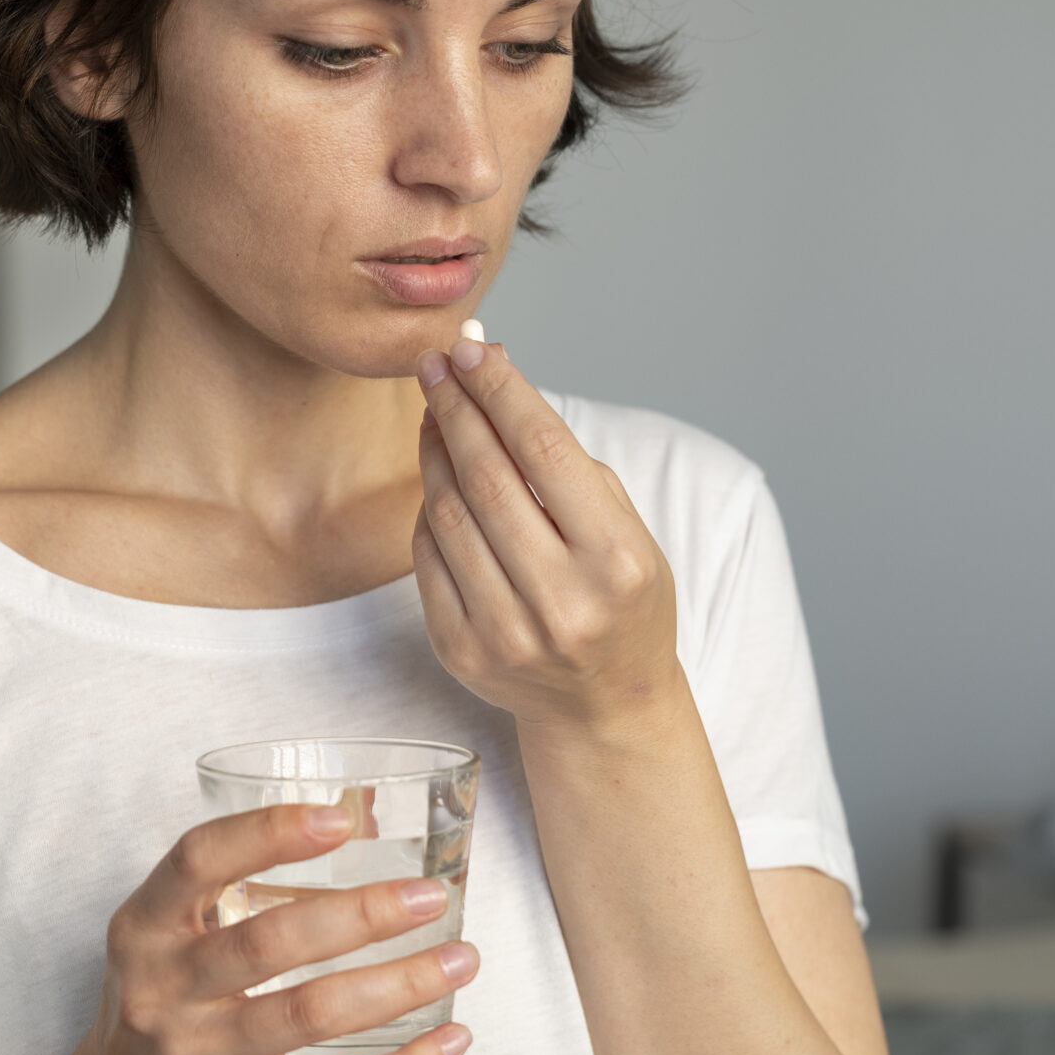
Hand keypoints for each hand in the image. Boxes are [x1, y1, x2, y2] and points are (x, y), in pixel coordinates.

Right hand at [57, 802, 474, 1054]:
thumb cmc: (159, 1015)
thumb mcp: (160, 945)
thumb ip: (225, 897)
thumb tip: (350, 831)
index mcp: (144, 929)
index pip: (198, 860)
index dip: (268, 833)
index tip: (340, 818)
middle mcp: (163, 988)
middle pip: (272, 940)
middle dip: (363, 913)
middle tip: (430, 898)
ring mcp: (196, 1054)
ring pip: (312, 1011)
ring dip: (399, 983)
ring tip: (460, 961)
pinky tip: (449, 1041)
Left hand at [410, 339, 679, 729]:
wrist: (605, 706)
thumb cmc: (621, 601)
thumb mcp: (628, 533)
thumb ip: (566, 468)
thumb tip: (494, 384)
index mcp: (616, 560)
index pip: (544, 450)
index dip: (501, 390)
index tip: (472, 348)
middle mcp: (560, 599)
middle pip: (487, 476)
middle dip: (456, 407)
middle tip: (435, 363)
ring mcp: (505, 631)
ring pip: (447, 513)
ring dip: (435, 451)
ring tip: (436, 412)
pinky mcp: (460, 650)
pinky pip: (426, 558)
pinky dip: (428, 509)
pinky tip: (437, 477)